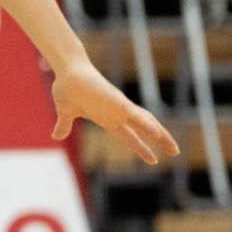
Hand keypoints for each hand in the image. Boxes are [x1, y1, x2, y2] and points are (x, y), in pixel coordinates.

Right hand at [49, 63, 179, 164]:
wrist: (67, 72)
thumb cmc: (68, 88)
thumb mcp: (65, 113)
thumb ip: (64, 126)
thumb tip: (55, 136)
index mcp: (108, 119)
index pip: (130, 137)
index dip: (142, 148)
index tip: (154, 160)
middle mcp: (118, 114)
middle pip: (145, 129)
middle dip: (161, 141)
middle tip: (176, 152)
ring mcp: (119, 107)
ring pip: (145, 122)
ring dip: (160, 134)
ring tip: (173, 148)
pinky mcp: (117, 101)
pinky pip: (135, 115)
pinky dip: (147, 125)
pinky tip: (157, 133)